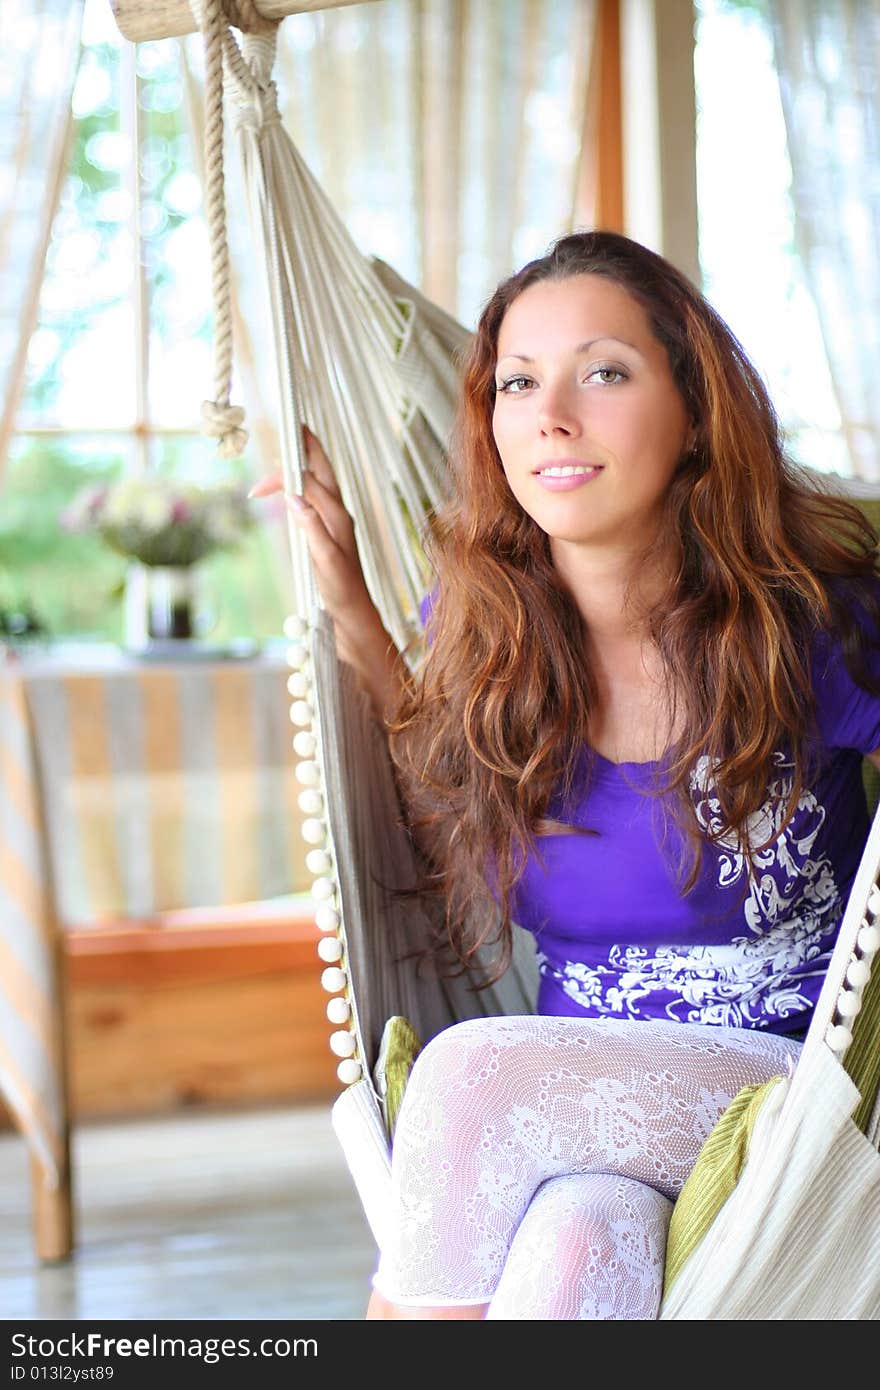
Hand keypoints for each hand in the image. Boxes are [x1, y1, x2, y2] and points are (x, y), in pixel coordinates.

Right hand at [248, 427, 382, 655]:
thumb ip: (312, 526)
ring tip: (286, 452)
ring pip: (318, 482)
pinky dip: (301, 485)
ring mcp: (335, 520)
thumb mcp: (325, 559)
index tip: (265, 468)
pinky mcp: (329, 530)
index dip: (286, 472)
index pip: (309, 481)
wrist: (354, 611)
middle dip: (306, 447)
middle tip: (293, 425)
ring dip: (302, 465)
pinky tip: (291, 489)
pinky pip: (315, 497)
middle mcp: (338, 512)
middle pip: (321, 470)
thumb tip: (294, 496)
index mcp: (337, 515)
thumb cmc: (341, 590)